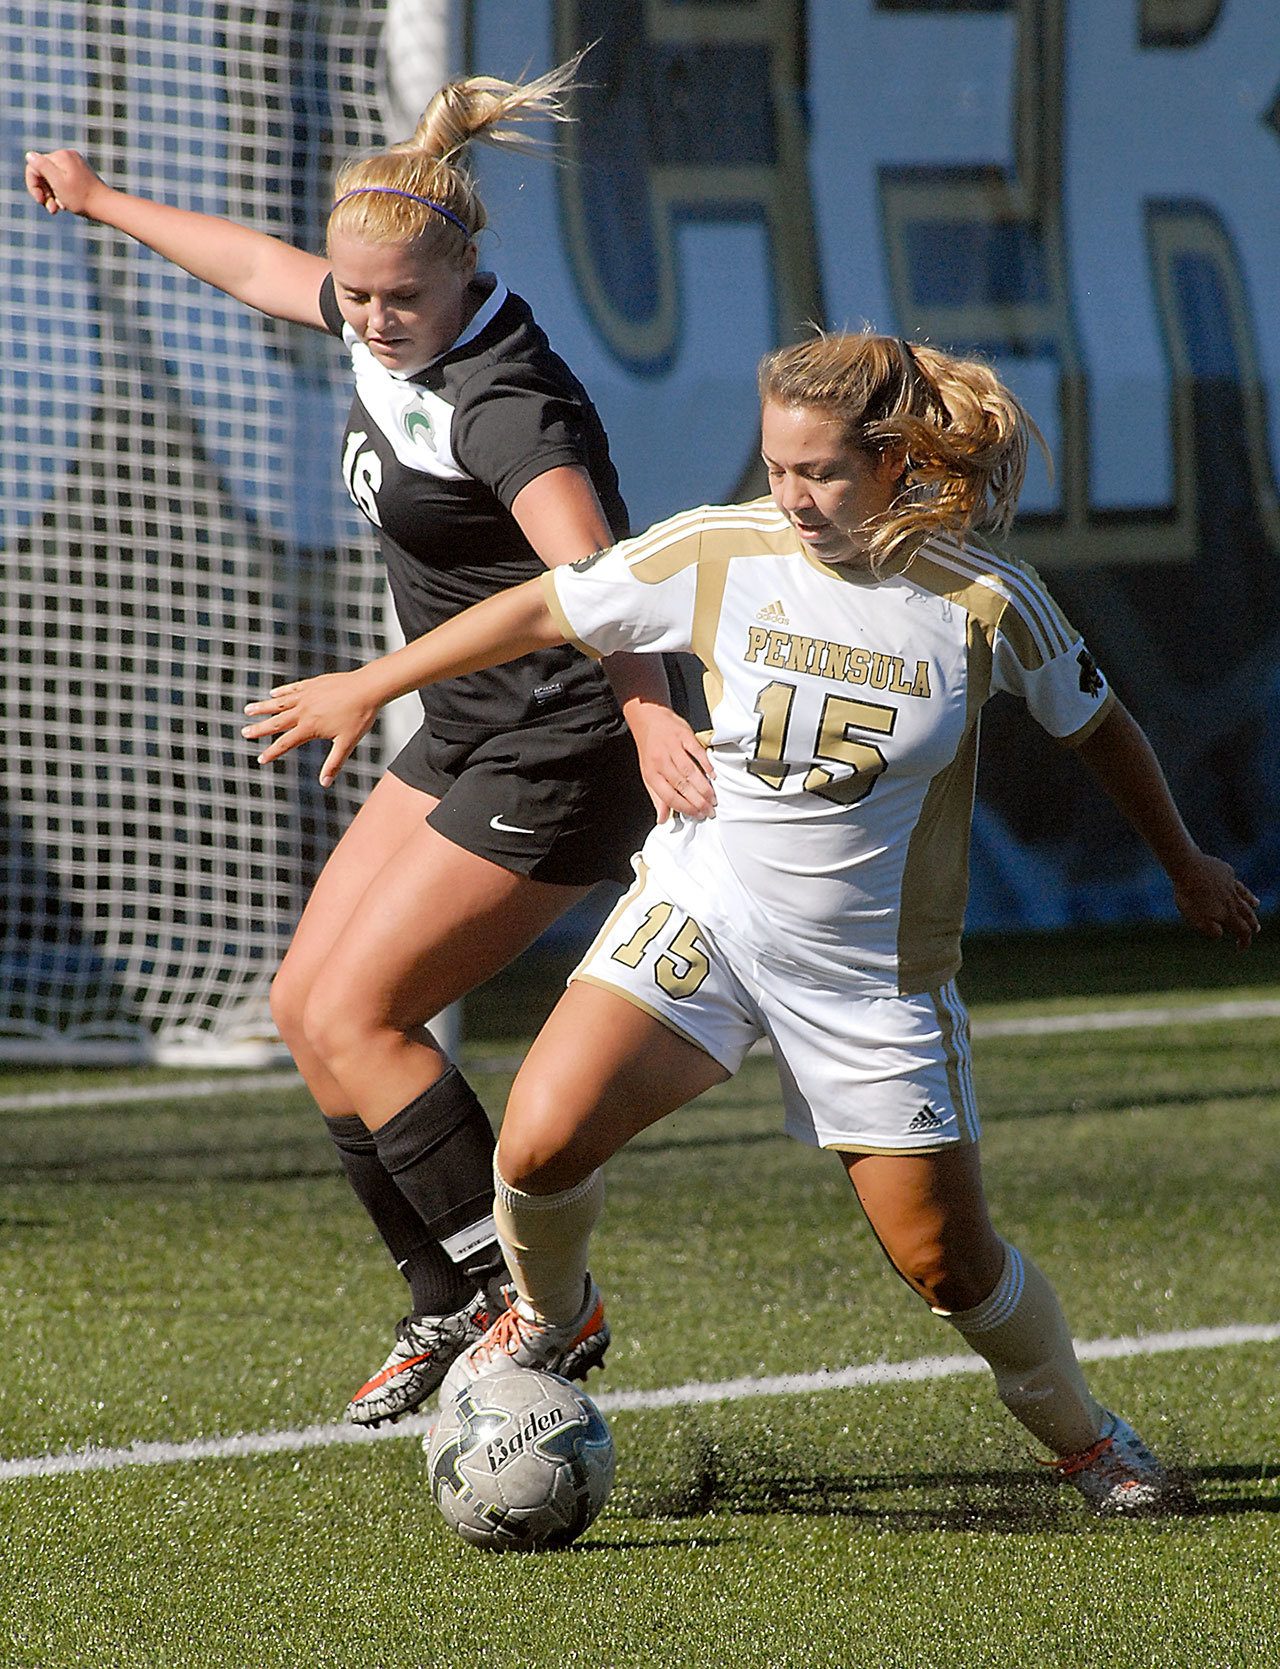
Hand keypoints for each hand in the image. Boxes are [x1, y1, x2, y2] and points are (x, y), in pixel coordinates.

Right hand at [24, 149, 108, 216]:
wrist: (106, 206)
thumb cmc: (82, 198)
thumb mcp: (58, 183)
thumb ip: (43, 167)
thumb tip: (29, 155)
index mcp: (61, 156)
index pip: (35, 166)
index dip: (33, 184)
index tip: (40, 201)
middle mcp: (67, 156)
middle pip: (44, 172)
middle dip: (44, 192)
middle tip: (51, 209)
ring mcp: (74, 164)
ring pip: (53, 178)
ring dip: (52, 195)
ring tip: (59, 209)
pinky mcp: (80, 172)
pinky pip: (63, 181)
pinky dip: (61, 193)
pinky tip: (66, 204)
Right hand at [242, 670, 381, 786]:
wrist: (368, 688)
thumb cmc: (359, 717)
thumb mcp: (347, 743)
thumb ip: (334, 764)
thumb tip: (324, 783)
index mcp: (310, 726)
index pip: (286, 743)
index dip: (272, 752)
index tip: (260, 759)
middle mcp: (304, 710)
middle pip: (276, 722)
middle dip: (259, 728)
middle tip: (244, 732)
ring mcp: (307, 695)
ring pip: (279, 702)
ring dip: (263, 707)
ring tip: (248, 710)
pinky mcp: (313, 684)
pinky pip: (293, 688)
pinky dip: (282, 692)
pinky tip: (273, 694)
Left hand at [626, 703, 715, 823]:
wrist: (647, 717)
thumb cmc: (650, 748)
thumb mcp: (648, 774)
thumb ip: (657, 797)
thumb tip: (662, 819)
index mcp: (651, 773)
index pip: (668, 796)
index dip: (684, 808)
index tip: (696, 815)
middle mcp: (660, 761)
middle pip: (681, 786)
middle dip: (697, 801)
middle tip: (709, 811)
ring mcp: (672, 747)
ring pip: (689, 771)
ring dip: (703, 787)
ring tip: (712, 798)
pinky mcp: (683, 736)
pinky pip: (696, 752)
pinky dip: (705, 764)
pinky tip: (712, 775)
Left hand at [1170, 851, 1260, 949]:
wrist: (1187, 867)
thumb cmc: (1189, 895)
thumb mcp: (1195, 918)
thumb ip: (1209, 929)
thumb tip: (1220, 934)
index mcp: (1227, 913)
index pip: (1242, 931)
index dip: (1244, 941)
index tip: (1241, 948)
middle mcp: (1233, 899)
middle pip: (1248, 914)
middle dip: (1252, 924)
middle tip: (1255, 930)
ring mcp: (1230, 884)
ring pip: (1245, 895)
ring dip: (1251, 902)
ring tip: (1256, 905)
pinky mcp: (1225, 871)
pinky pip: (1234, 881)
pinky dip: (1237, 886)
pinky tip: (1234, 884)